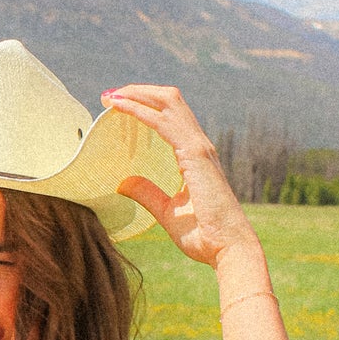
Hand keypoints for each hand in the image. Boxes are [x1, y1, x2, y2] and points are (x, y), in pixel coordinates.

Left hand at [102, 83, 260, 269]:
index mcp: (194, 155)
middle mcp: (199, 145)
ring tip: (112, 95)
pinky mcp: (195, 155)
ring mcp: (199, 147)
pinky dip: (141, 110)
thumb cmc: (205, 235)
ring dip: (138, 94)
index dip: (145, 104)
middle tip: (110, 95)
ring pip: (169, 102)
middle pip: (170, 100)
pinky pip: (164, 123)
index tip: (117, 105)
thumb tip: (124, 183)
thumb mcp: (168, 212)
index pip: (170, 116)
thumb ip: (148, 194)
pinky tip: (121, 107)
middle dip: (139, 91)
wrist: (228, 249)